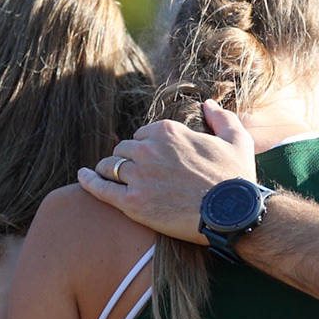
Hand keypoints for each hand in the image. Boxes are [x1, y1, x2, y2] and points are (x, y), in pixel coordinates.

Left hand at [77, 103, 257, 242]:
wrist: (232, 214)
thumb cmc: (237, 177)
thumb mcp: (237, 139)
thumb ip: (221, 117)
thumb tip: (208, 104)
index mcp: (168, 131)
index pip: (142, 134)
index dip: (146, 147)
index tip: (152, 160)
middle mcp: (148, 149)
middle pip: (123, 150)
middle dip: (127, 159)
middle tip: (134, 173)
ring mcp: (138, 176)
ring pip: (111, 166)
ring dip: (111, 170)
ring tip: (111, 178)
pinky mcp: (132, 203)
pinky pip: (100, 188)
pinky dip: (89, 182)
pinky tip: (82, 178)